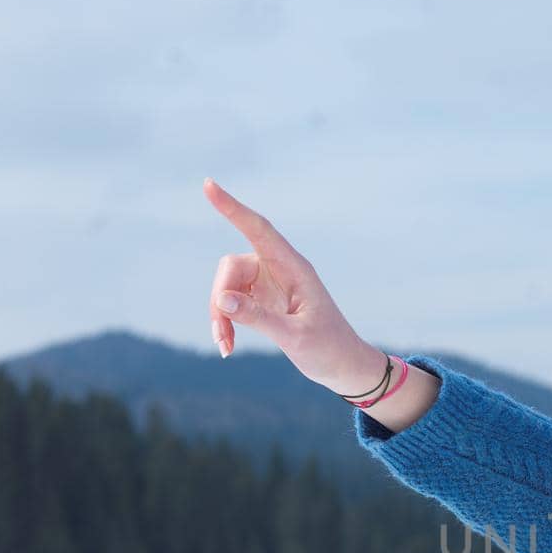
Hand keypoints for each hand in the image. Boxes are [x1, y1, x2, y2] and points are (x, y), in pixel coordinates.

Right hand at [202, 179, 382, 393]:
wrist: (343, 367)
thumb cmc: (328, 348)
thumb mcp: (294, 336)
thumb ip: (258, 318)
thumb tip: (221, 300)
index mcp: (295, 268)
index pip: (259, 229)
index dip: (233, 208)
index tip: (208, 185)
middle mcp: (280, 270)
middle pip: (232, 266)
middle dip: (220, 298)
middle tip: (222, 335)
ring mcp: (270, 284)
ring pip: (228, 286)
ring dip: (220, 315)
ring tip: (224, 346)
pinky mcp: (263, 300)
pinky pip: (232, 301)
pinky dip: (226, 322)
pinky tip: (228, 345)